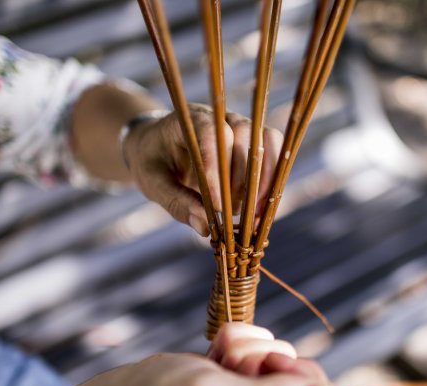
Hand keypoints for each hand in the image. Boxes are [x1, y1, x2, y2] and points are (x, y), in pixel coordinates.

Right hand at [75, 323, 336, 385]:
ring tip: (217, 363)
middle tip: (238, 366)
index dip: (306, 383)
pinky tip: (212, 356)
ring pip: (279, 359)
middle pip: (305, 382)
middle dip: (272, 360)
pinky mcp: (237, 382)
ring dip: (249, 348)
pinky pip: (256, 349)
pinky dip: (236, 342)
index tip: (272, 369)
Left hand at [123, 104, 282, 235]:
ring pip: (266, 141)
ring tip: (251, 216)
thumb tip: (205, 226)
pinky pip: (274, 153)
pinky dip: (273, 182)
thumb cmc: (152, 161)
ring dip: (263, 181)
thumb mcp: (152, 182)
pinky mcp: (253, 141)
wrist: (156, 145)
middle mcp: (219, 116)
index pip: (211, 134)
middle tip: (231, 214)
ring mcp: (240, 126)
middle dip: (241, 180)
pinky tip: (262, 210)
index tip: (217, 205)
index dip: (218, 170)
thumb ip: (175, 201)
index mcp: (188, 119)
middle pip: (243, 136)